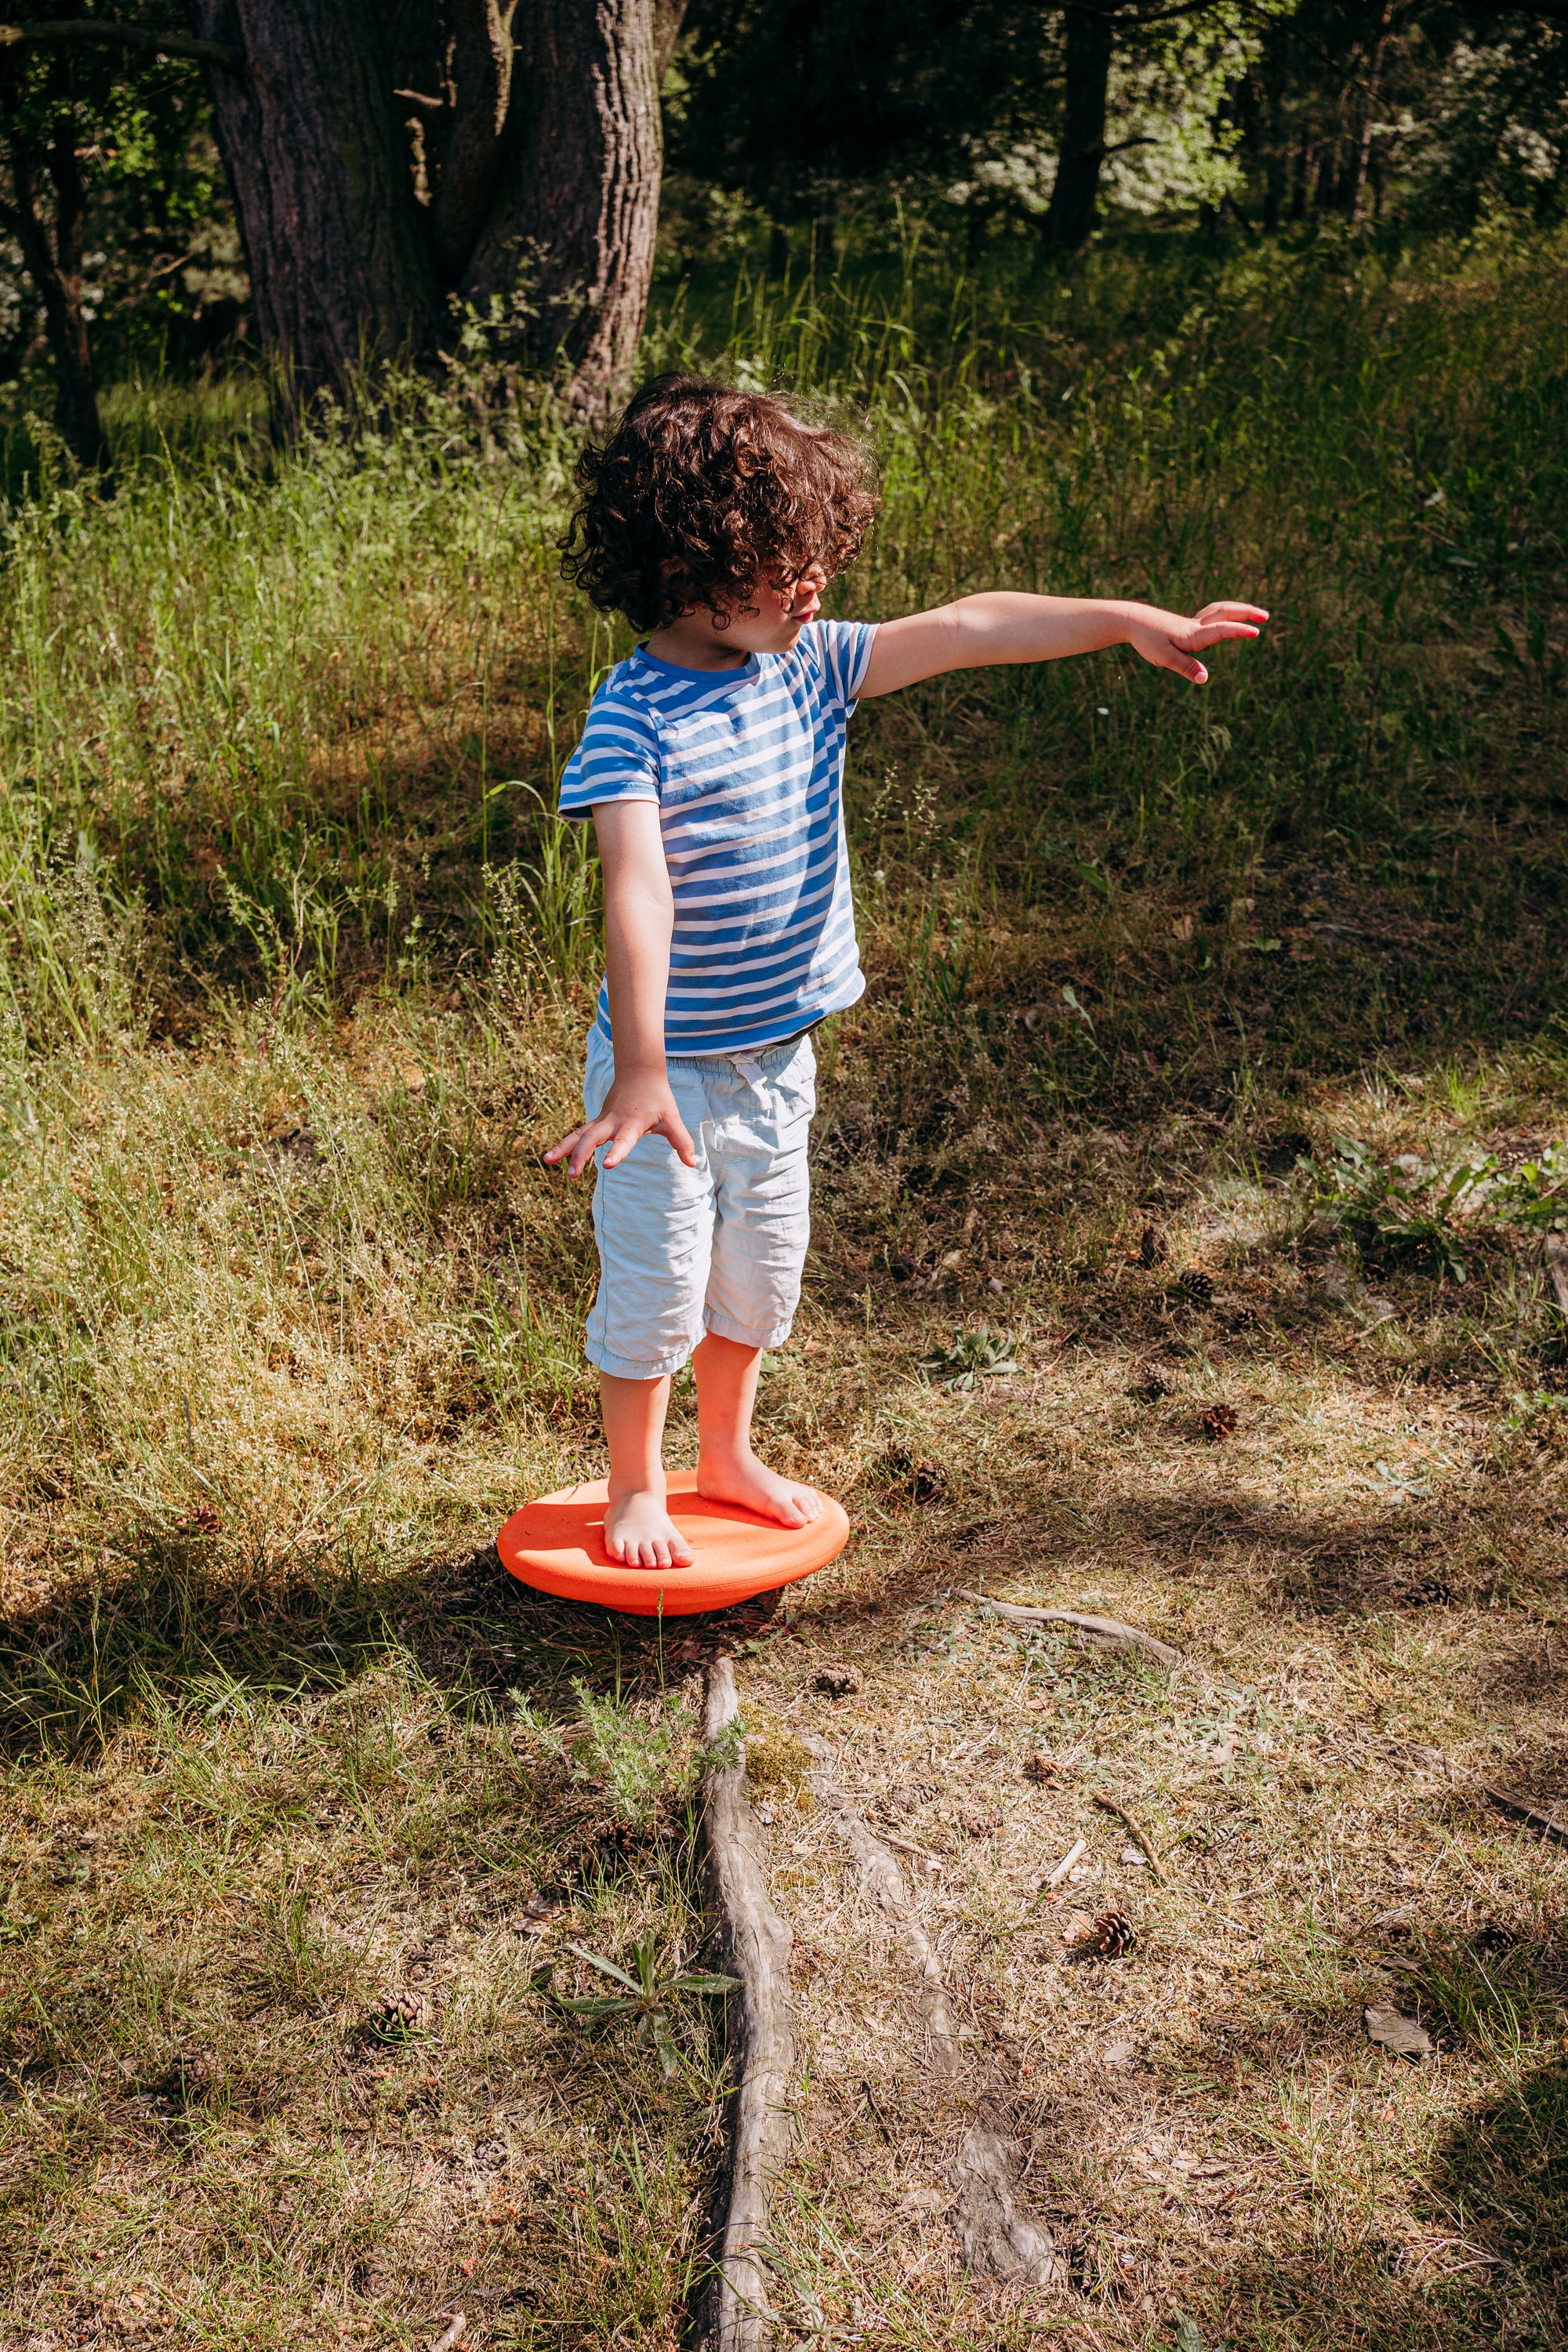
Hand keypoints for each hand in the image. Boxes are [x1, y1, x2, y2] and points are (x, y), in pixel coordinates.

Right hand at [544, 1071, 695, 1177]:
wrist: (639, 1072)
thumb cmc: (658, 1098)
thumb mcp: (672, 1118)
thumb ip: (681, 1141)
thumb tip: (692, 1162)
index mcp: (632, 1123)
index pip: (624, 1141)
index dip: (617, 1153)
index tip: (608, 1166)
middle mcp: (613, 1122)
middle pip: (592, 1138)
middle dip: (581, 1155)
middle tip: (572, 1174)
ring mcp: (601, 1121)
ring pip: (578, 1135)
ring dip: (564, 1148)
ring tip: (547, 1161)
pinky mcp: (596, 1122)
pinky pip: (578, 1134)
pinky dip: (565, 1144)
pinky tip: (551, 1158)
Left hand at [1123, 600, 1268, 685]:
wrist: (1132, 620)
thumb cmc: (1147, 639)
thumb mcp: (1164, 658)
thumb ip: (1186, 667)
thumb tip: (1205, 678)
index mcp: (1193, 635)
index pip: (1221, 630)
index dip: (1239, 631)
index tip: (1256, 631)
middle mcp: (1196, 625)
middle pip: (1225, 613)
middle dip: (1246, 613)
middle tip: (1266, 616)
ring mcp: (1193, 623)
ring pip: (1220, 610)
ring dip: (1238, 610)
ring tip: (1254, 614)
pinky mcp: (1188, 624)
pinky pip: (1213, 614)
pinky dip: (1225, 613)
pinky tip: (1228, 619)